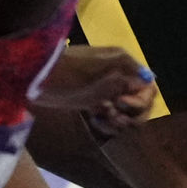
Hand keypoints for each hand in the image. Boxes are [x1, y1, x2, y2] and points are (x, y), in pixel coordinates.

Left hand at [32, 43, 156, 138]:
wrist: (36, 77)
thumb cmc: (66, 72)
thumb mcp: (98, 71)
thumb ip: (126, 75)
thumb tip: (150, 79)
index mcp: (123, 64)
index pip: (148, 88)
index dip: (140, 101)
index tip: (120, 103)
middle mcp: (119, 76)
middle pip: (141, 103)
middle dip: (131, 115)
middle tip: (111, 115)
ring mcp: (107, 90)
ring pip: (127, 113)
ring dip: (119, 121)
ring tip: (102, 118)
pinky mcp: (94, 102)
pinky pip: (111, 117)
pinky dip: (108, 123)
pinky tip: (96, 120)